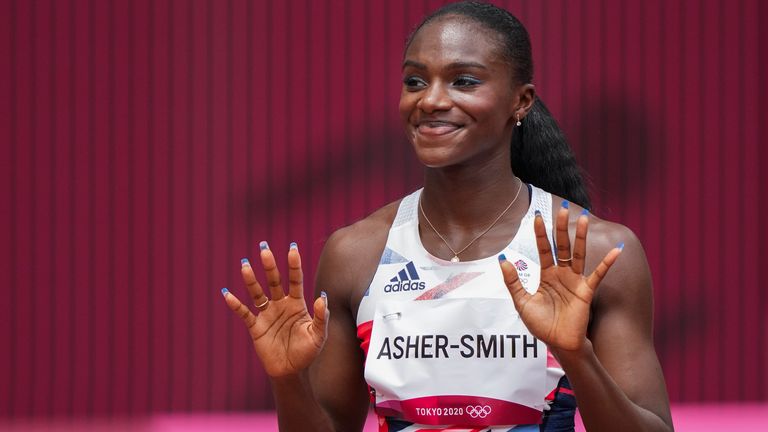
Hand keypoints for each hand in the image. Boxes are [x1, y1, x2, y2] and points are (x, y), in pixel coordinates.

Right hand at [222, 242, 328, 376]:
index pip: (295, 280)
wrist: (290, 371)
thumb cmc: (306, 352)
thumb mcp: (318, 336)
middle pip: (274, 281)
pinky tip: (227, 294)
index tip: (292, 249)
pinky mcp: (255, 326)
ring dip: (251, 279)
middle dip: (269, 265)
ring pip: (257, 293)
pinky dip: (235, 304)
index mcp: (297, 304)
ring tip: (245, 264)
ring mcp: (267, 314)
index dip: (294, 265)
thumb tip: (321, 297)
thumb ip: (320, 317)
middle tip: (264, 248)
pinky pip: (244, 313)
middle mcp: (280, 305)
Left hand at [499, 205, 621, 351]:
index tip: (538, 216)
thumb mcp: (521, 302)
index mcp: (547, 275)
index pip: (544, 249)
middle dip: (562, 228)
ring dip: (581, 236)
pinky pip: (598, 274)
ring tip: (585, 218)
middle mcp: (562, 274)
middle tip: (562, 208)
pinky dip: (607, 262)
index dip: (540, 234)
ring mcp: (575, 281)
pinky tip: (616, 250)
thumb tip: (502, 259)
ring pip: (578, 254)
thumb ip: (513, 281)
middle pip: (562, 246)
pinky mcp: (586, 291)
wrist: (557, 343)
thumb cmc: (541, 324)